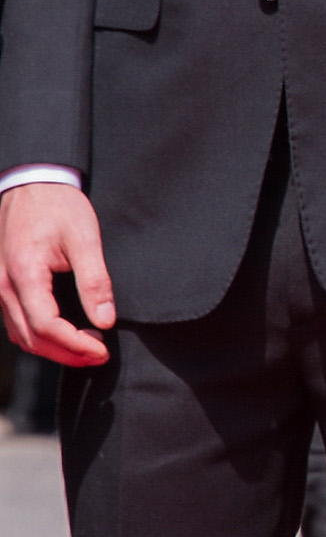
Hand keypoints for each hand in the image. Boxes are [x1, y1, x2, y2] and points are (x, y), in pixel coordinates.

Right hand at [0, 186, 115, 366]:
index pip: (47, 327)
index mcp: (24, 274)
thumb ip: (95, 281)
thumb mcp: (84, 238)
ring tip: (87, 347)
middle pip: (32, 339)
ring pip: (21, 335)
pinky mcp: (3, 285)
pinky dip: (39, 336)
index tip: (103, 350)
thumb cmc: (59, 206)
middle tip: (99, 355)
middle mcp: (4, 285)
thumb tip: (105, 320)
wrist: (32, 182)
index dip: (76, 346)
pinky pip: (16, 322)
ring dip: (53, 349)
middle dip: (67, 354)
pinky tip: (65, 333)